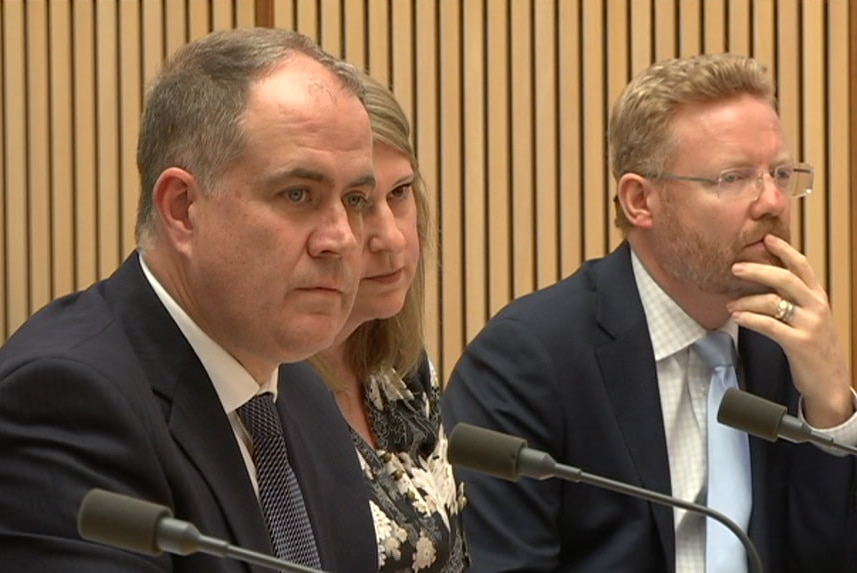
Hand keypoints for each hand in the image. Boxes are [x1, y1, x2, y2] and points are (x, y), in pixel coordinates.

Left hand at [726, 234, 852, 427]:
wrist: (830, 383)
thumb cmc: (814, 348)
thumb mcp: (810, 318)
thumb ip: (794, 299)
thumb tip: (765, 280)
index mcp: (819, 297)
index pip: (802, 266)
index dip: (784, 250)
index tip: (766, 239)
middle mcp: (817, 307)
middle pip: (785, 278)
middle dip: (758, 270)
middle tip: (735, 267)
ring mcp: (810, 325)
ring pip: (773, 302)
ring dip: (746, 300)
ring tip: (730, 304)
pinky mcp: (800, 343)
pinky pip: (770, 325)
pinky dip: (750, 319)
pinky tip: (737, 317)